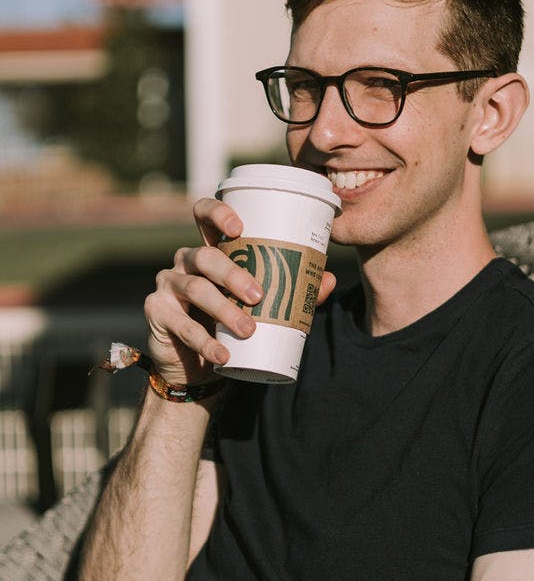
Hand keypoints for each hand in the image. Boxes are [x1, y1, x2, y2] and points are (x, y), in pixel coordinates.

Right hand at [144, 197, 335, 384]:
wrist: (197, 368)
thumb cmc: (230, 326)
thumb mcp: (260, 308)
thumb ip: (293, 293)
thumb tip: (329, 280)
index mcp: (210, 251)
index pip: (203, 214)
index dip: (217, 212)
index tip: (239, 228)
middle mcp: (185, 262)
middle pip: (205, 256)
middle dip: (232, 274)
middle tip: (258, 295)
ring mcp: (167, 286)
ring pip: (194, 289)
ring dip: (223, 309)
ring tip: (248, 330)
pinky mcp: (157, 313)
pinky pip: (182, 325)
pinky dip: (204, 342)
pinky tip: (222, 354)